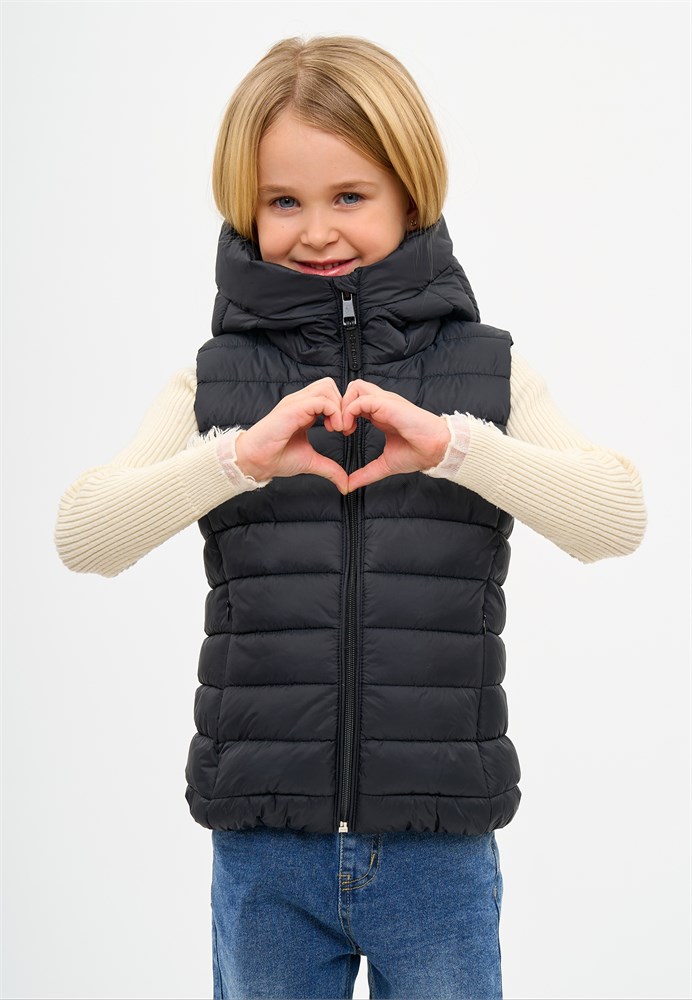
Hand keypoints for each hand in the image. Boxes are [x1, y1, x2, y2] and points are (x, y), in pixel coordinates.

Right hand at [234, 377, 349, 493]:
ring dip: (339, 407)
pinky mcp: (293, 409)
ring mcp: (295, 403)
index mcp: (304, 410)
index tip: (345, 430)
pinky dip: (334, 412)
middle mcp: (300, 402)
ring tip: (337, 428)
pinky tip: (332, 429)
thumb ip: (330, 468)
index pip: (328, 394)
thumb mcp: (311, 461)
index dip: (341, 409)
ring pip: (327, 387)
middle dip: (342, 404)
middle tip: (343, 427)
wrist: (256, 461)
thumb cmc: (277, 458)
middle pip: (329, 385)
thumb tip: (345, 484)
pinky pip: (321, 400)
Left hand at [341, 379, 450, 491]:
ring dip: (343, 406)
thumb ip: (365, 473)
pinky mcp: (387, 404)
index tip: (341, 432)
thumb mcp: (384, 464)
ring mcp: (384, 402)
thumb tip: (349, 485)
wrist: (435, 450)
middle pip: (353, 389)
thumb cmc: (416, 453)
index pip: (355, 401)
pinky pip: (361, 399)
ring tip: (344, 427)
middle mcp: (381, 404)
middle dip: (340, 405)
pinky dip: (349, 412)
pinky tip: (349, 429)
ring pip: (355, 387)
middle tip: (338, 427)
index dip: (343, 413)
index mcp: (380, 413)